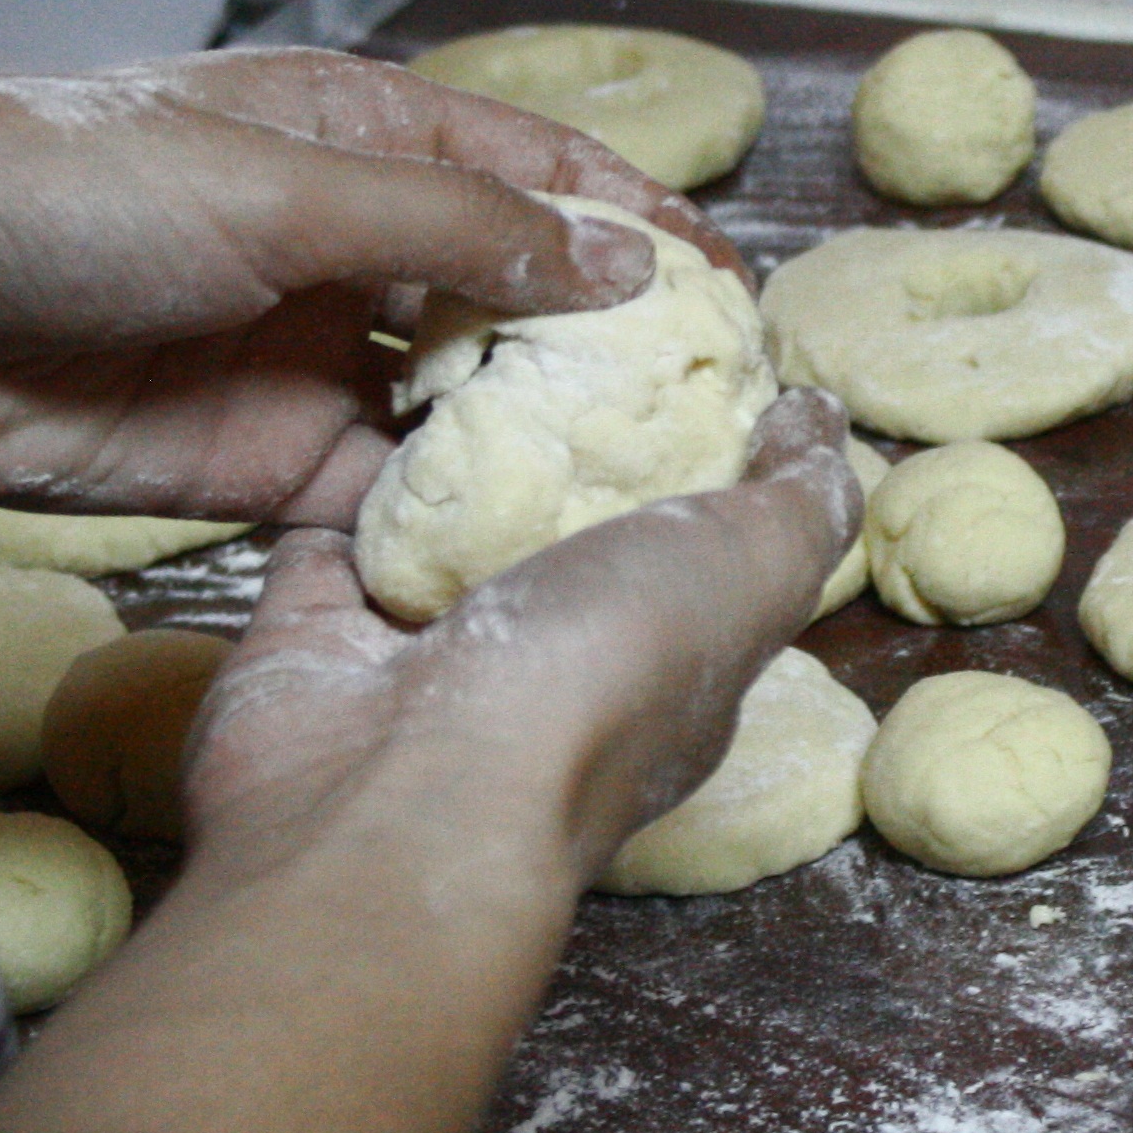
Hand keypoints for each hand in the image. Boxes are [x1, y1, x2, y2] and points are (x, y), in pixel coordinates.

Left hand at [0, 47, 745, 526]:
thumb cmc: (61, 189)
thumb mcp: (284, 187)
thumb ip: (463, 230)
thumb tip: (625, 267)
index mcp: (365, 135)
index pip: (543, 170)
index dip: (642, 223)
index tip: (735, 293)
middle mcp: (357, 242)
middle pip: (522, 294)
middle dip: (617, 345)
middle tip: (715, 409)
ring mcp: (315, 355)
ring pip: (471, 403)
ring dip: (549, 439)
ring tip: (652, 486)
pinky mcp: (267, 460)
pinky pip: (392, 494)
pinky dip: (459, 518)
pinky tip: (531, 541)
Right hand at [186, 391, 861, 893]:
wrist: (395, 796)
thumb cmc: (602, 680)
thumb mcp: (749, 570)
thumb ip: (796, 501)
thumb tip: (821, 421)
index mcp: (670, 668)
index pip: (701, 556)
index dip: (707, 469)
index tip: (689, 366)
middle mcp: (551, 677)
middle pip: (564, 543)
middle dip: (568, 457)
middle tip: (557, 337)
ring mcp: (425, 671)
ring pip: (439, 544)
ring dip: (446, 467)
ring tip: (454, 354)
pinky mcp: (312, 653)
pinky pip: (319, 561)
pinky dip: (328, 504)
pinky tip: (343, 423)